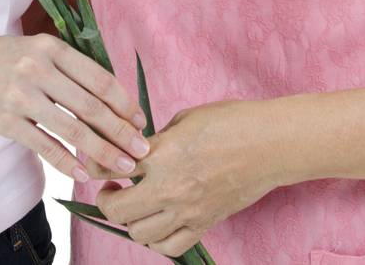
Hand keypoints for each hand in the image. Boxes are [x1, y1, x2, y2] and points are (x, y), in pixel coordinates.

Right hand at [0, 33, 149, 182]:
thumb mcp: (34, 49)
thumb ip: (67, 67)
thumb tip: (109, 98)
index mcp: (50, 47)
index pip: (99, 78)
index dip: (124, 102)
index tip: (140, 120)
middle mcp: (38, 69)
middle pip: (91, 106)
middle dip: (122, 132)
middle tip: (142, 151)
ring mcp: (20, 96)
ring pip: (72, 129)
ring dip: (102, 151)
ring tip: (122, 166)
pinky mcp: (3, 120)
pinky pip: (42, 145)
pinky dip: (65, 162)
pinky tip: (82, 174)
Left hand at [96, 100, 275, 256]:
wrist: (269, 145)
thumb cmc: (232, 123)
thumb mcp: (185, 118)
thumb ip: (158, 139)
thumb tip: (140, 151)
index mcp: (162, 154)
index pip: (110, 167)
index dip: (95, 167)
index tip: (96, 166)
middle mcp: (170, 186)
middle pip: (118, 210)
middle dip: (107, 201)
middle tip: (111, 190)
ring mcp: (187, 210)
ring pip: (139, 234)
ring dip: (129, 221)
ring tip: (134, 207)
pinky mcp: (203, 223)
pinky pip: (169, 246)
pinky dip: (156, 240)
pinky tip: (156, 225)